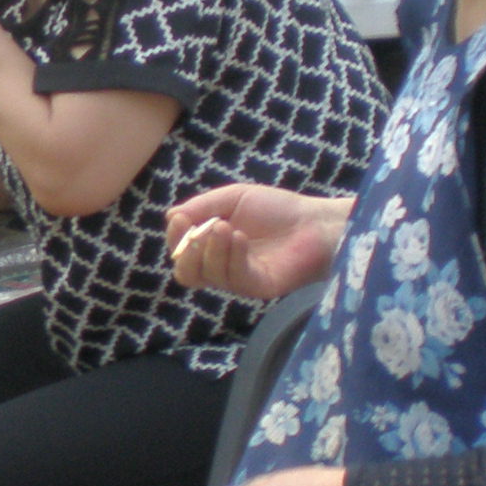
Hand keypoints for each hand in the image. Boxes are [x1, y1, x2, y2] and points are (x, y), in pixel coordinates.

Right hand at [164, 183, 349, 299]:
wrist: (315, 222)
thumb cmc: (276, 209)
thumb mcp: (233, 198)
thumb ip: (203, 206)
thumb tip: (170, 216)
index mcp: (211, 247)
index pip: (181, 252)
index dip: (175, 238)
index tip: (179, 219)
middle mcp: (221, 267)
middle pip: (186, 273)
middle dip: (185, 251)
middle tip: (196, 230)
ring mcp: (239, 280)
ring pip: (207, 275)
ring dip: (211, 249)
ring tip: (225, 226)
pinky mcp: (258, 286)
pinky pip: (234, 277)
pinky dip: (232, 255)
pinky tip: (240, 237)